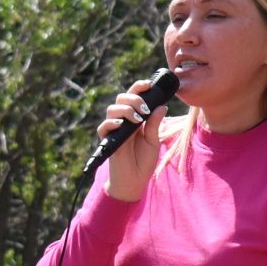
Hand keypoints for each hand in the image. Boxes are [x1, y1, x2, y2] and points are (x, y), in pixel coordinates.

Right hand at [98, 80, 168, 202]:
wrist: (134, 181)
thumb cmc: (143, 161)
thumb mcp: (153, 141)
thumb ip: (155, 124)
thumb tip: (162, 105)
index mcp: (136, 118)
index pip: (134, 96)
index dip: (140, 87)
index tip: (149, 84)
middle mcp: (124, 120)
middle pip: (122, 98)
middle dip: (135, 98)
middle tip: (145, 109)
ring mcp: (114, 129)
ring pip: (112, 108)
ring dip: (127, 109)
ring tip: (138, 119)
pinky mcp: (107, 140)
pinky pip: (104, 126)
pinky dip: (113, 122)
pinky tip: (123, 124)